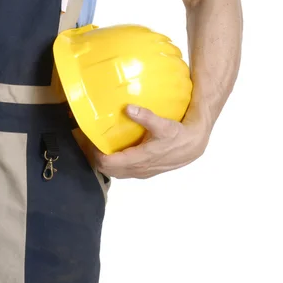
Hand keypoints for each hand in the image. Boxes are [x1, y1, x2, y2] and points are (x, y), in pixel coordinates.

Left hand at [90, 105, 210, 179]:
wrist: (193, 146)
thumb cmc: (178, 135)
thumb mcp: (163, 124)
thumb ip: (145, 116)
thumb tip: (128, 108)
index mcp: (139, 159)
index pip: (108, 163)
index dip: (95, 154)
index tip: (90, 140)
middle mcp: (138, 169)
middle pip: (108, 170)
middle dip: (96, 158)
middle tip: (90, 142)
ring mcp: (141, 172)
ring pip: (116, 173)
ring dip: (105, 163)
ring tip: (99, 146)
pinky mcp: (145, 171)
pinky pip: (124, 172)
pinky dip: (115, 164)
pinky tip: (114, 151)